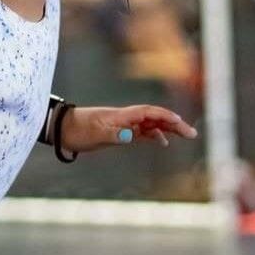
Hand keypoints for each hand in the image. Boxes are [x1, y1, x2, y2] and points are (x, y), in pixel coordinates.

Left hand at [61, 105, 197, 153]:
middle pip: (155, 117)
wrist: (63, 129)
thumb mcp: (95, 135)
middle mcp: (126, 118)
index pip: (149, 112)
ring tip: (185, 136)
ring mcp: (124, 125)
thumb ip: (113, 135)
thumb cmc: (78, 130)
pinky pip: (142, 132)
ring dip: (168, 129)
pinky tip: (163, 142)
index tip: (179, 123)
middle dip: (174, 124)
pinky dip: (154, 135)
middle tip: (192, 134)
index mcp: (122, 115)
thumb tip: (130, 136)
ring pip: (151, 124)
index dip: (165, 116)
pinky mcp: (120, 132)